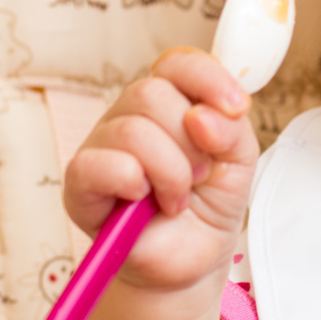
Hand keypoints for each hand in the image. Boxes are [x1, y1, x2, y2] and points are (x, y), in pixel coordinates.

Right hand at [62, 48, 259, 292]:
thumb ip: (231, 128)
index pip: (177, 63)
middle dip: (191, 140)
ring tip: (179, 196)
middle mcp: (131, 115)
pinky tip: (145, 201)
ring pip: (132, 130)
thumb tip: (201, 116)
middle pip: (152, 93)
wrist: (193, 256)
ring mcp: (102, 145)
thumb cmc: (211, 201)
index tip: (237, 108)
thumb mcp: (239, 159)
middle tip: (202, 173)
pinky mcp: (80, 183)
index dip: (207, 78)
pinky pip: (100, 164)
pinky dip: (134, 183)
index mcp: (172, 101)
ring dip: (171, 171)